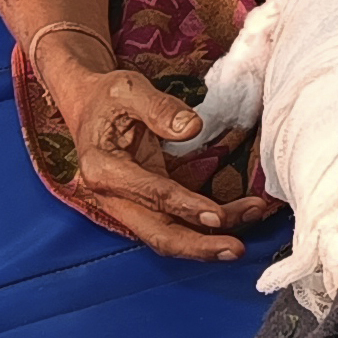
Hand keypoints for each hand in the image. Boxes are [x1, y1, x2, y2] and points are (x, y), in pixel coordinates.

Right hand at [33, 40, 280, 261]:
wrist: (88, 106)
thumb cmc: (107, 97)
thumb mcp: (128, 89)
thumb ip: (159, 108)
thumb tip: (191, 128)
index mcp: (104, 168)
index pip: (152, 195)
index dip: (187, 207)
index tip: (219, 215)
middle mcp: (113, 196)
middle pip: (157, 234)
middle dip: (199, 247)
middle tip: (237, 249)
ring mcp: (128, 205)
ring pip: (168, 235)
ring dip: (208, 240)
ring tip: (248, 226)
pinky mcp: (144, 204)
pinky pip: (174, 223)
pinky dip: (203, 227)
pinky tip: (236, 216)